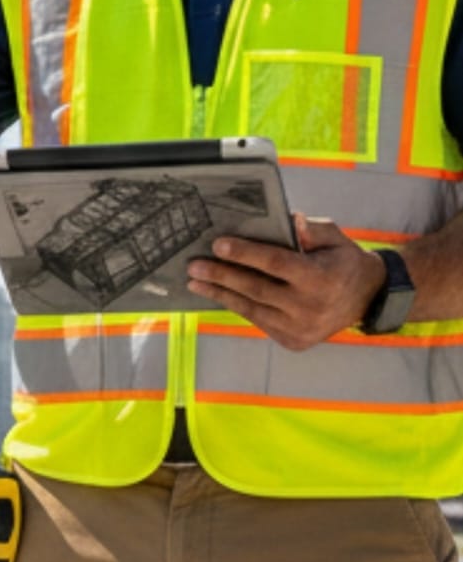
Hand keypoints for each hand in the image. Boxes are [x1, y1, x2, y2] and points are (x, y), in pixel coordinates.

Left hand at [186, 213, 387, 351]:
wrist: (367, 299)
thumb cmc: (343, 261)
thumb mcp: (334, 238)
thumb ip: (311, 229)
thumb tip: (289, 219)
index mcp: (320, 278)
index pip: (275, 263)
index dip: (245, 253)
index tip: (218, 244)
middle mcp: (309, 307)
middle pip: (256, 288)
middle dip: (221, 275)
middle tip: (194, 265)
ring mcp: (300, 328)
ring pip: (252, 309)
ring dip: (221, 294)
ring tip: (196, 282)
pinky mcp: (293, 341)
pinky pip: (259, 321)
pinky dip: (238, 307)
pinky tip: (219, 294)